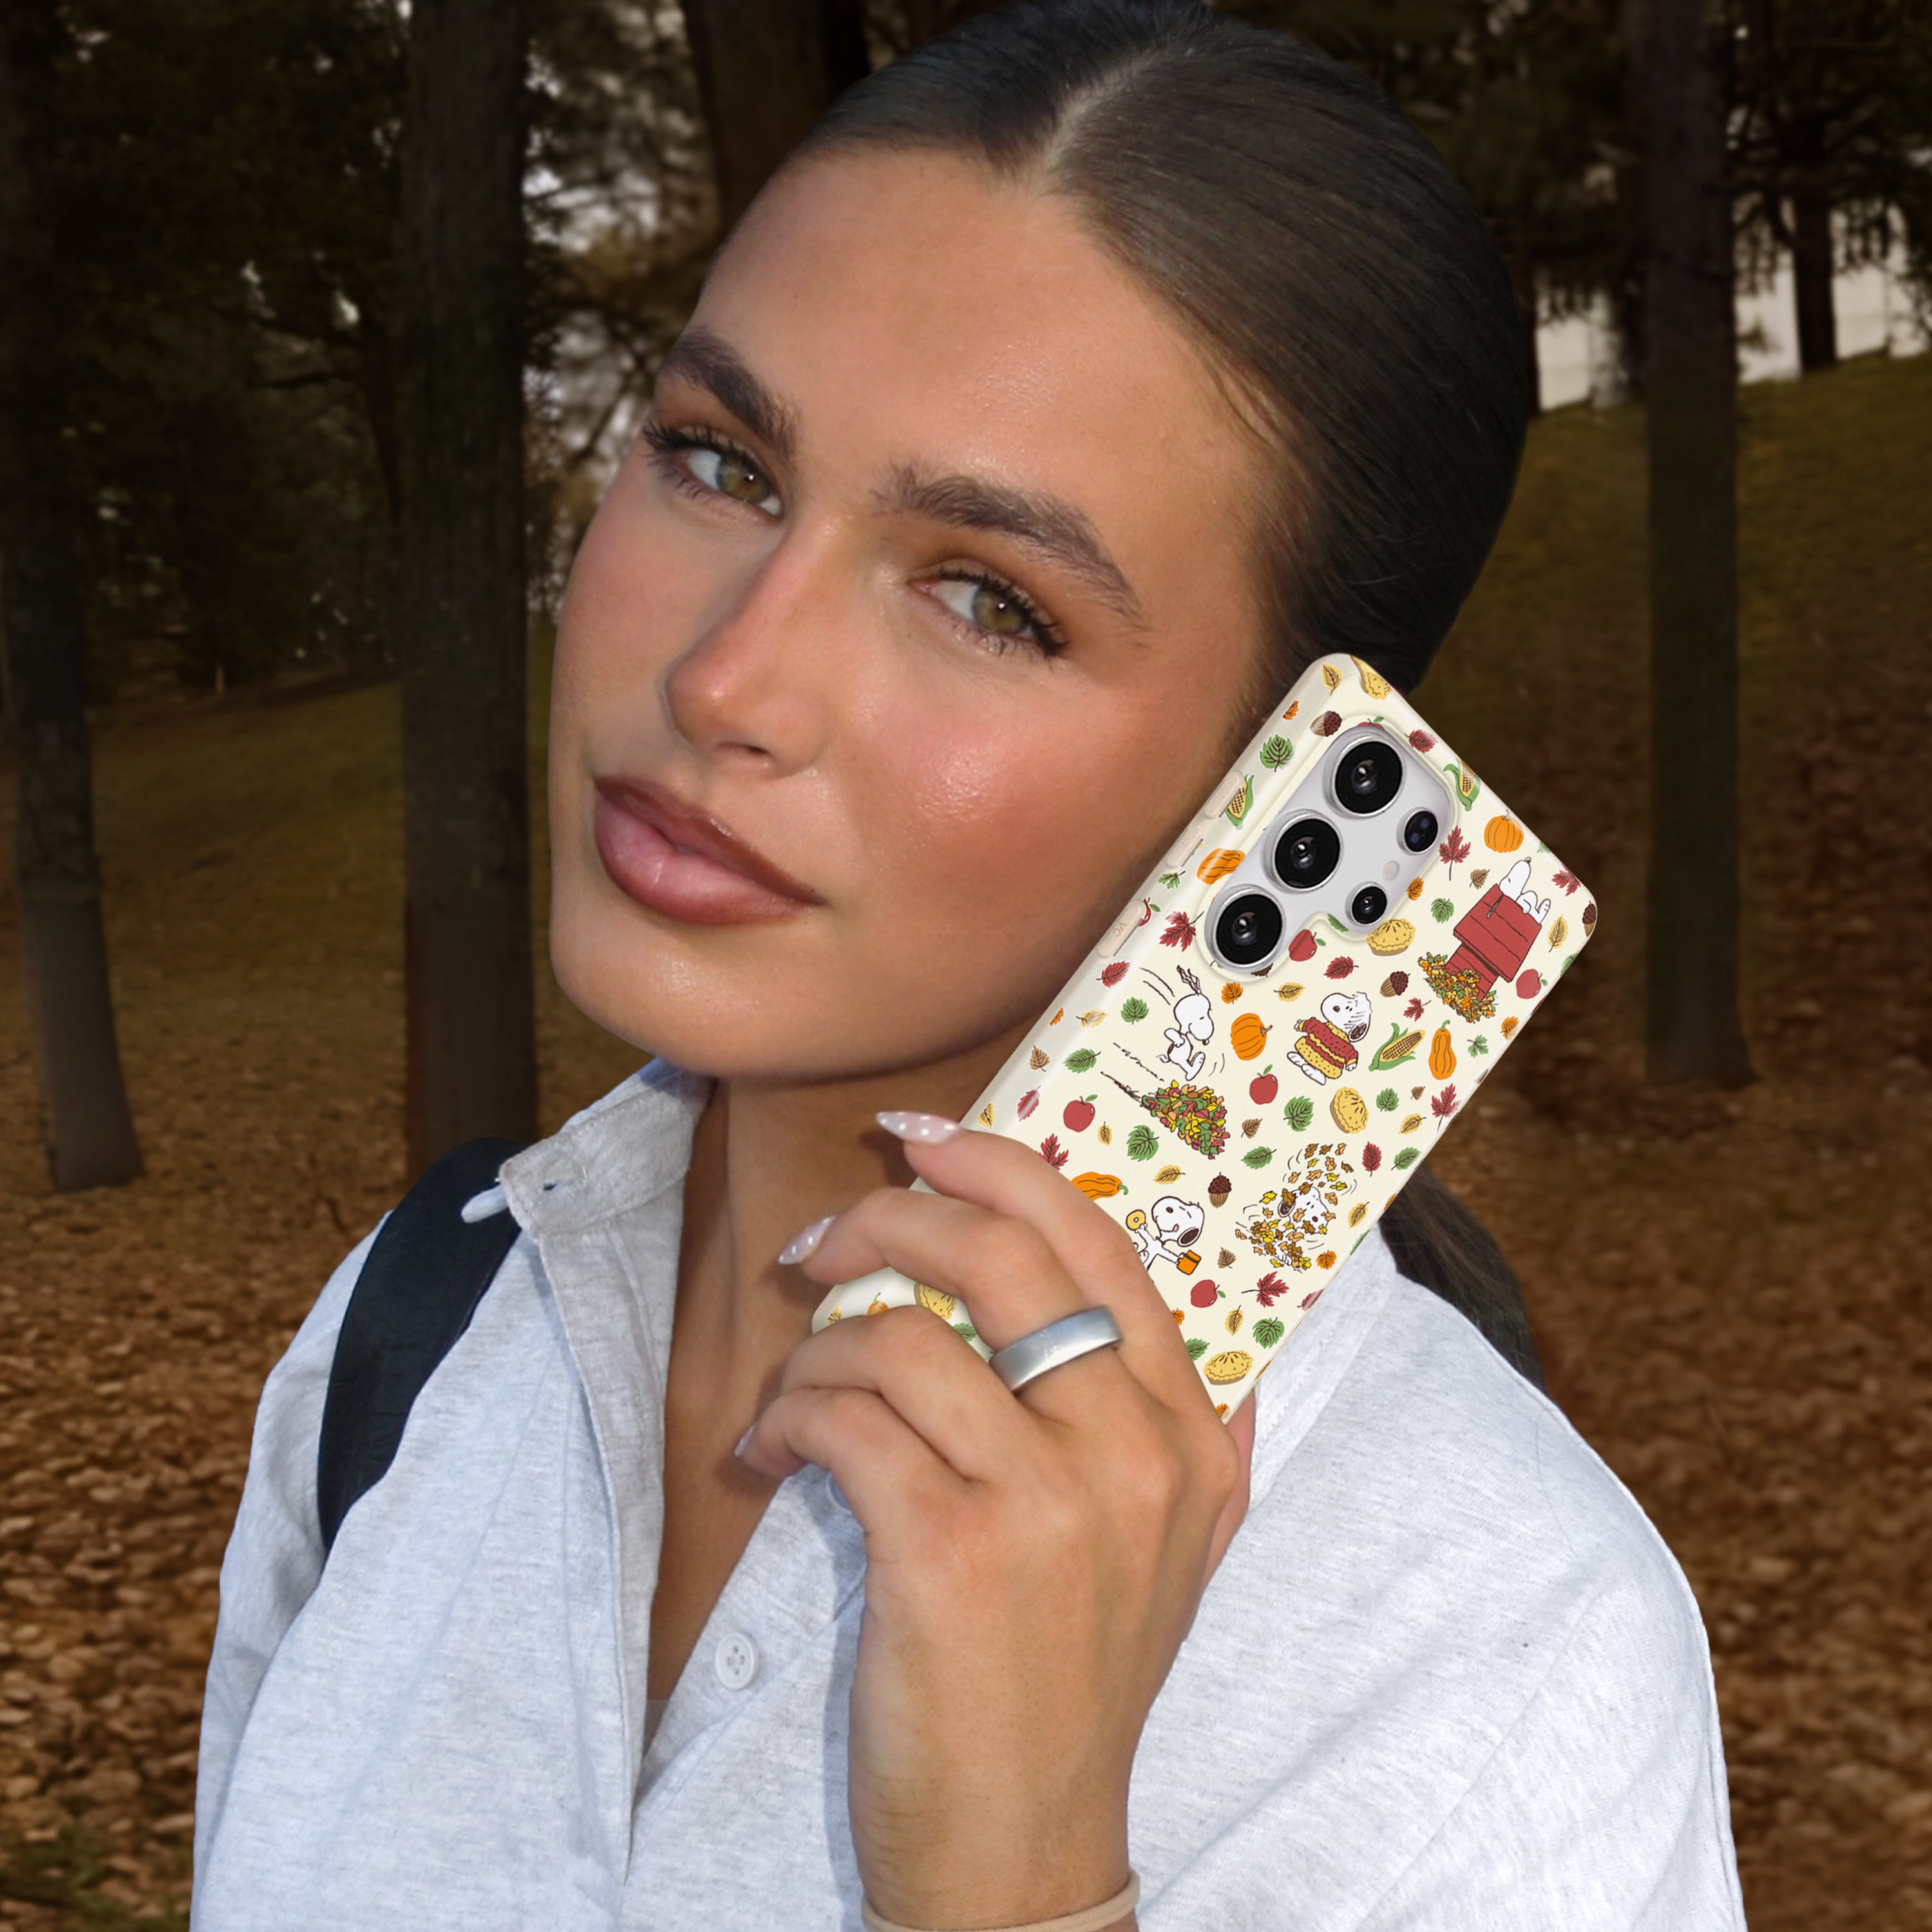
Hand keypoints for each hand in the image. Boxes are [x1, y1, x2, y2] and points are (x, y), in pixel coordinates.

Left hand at [739, 1115, 1257, 1929]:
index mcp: (1193, 1438)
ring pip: (902, 1338)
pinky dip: (788, 1418)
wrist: (1026, 1852)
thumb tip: (1094, 1294)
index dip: (1003, 1170)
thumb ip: (1153, 1423)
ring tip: (792, 1398)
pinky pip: (847, 1417)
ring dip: (816, 1350)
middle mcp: (1138, 1454)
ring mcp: (1053, 1502)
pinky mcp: (952, 1552)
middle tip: (822, 1246)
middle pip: (1001, 1258)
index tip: (924, 1143)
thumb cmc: (1065, 1683)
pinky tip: (770, 1458)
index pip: (1100, 1248)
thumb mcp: (1155, 1549)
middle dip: (889, 1222)